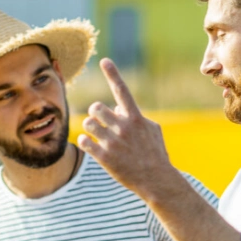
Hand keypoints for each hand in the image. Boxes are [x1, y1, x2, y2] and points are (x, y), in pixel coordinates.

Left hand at [78, 59, 183, 201]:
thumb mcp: (153, 131)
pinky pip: (84, 141)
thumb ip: (136, 116)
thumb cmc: (155, 154)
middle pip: (96, 108)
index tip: (105, 60)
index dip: (113, 74)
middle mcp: (123, 127)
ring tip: (96, 134)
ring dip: (89, 127)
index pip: (122, 91)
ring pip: (88, 123)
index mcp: (135, 118)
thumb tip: (117, 107)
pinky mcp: (104, 157)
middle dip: (95, 113)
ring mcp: (113, 142)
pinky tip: (90, 145)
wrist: (156, 180)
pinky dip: (84, 141)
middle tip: (100, 122)